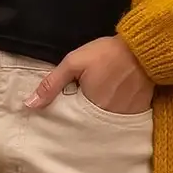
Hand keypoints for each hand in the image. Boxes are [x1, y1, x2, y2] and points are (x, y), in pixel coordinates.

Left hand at [25, 36, 153, 114]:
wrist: (143, 48)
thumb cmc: (107, 53)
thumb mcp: (74, 62)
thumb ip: (51, 83)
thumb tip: (29, 104)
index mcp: (87, 108)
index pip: (70, 121)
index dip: (66, 114)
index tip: (63, 108)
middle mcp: (105, 119)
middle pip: (88, 125)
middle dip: (82, 118)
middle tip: (83, 103)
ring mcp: (123, 118)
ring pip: (104, 124)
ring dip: (98, 117)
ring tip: (98, 103)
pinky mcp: (138, 113)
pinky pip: (121, 121)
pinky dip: (115, 115)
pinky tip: (114, 103)